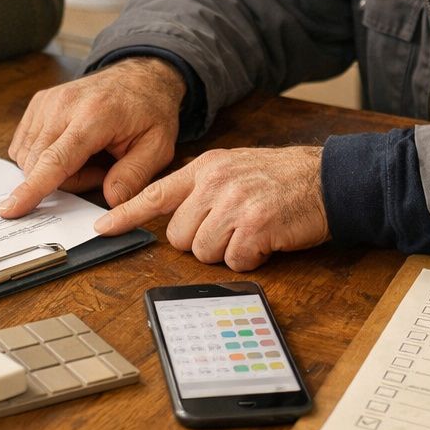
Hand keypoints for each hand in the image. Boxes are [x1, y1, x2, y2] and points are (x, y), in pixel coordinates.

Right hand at [1, 58, 185, 218]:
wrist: (139, 77)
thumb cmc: (149, 112)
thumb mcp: (159, 147)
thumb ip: (134, 176)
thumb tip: (111, 202)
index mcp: (94, 116)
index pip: (56, 159)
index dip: (33, 188)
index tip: (9, 209)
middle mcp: (63, 105)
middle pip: (39, 163)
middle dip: (67, 181)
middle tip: (102, 169)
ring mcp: (47, 101)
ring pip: (29, 157)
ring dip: (55, 170)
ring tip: (90, 157)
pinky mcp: (38, 103)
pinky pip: (25, 146)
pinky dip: (44, 157)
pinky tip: (71, 149)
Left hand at [93, 147, 329, 271]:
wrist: (328, 179)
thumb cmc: (282, 180)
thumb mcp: (234, 169)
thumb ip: (202, 188)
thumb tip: (175, 215)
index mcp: (205, 168)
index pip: (154, 194)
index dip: (125, 215)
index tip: (101, 229)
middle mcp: (214, 183)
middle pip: (179, 236)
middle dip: (202, 242)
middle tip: (231, 229)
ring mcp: (234, 203)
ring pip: (203, 251)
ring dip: (227, 252)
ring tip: (251, 232)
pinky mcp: (255, 225)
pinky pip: (234, 260)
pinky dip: (250, 259)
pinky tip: (265, 241)